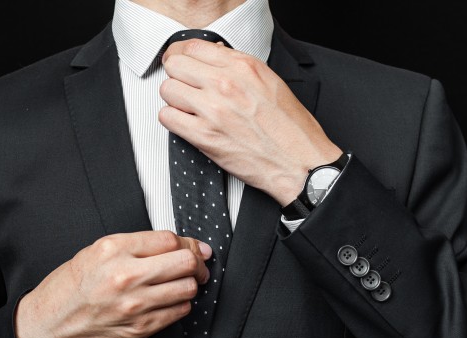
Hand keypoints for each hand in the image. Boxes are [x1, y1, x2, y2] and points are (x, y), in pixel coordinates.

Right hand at [15, 230, 210, 337]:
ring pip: (188, 288)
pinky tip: (169, 301)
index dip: (187, 243)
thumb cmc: (69, 288)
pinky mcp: (140, 328)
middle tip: (197, 265)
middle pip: (185, 262)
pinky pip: (179, 312)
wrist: (48, 326)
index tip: (192, 248)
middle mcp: (126, 275)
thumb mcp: (96, 252)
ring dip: (190, 285)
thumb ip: (136, 246)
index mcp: (113, 249)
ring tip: (181, 283)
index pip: (170, 240)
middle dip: (197, 262)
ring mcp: (135, 304)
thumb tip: (179, 244)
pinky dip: (180, 304)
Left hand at [159, 39, 343, 205]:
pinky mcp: (204, 136)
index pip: (193, 47)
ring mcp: (212, 109)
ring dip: (175, 99)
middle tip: (184, 87)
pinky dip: (173, 120)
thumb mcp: (270, 82)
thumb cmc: (290, 127)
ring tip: (189, 108)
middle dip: (177, 76)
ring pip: (168, 90)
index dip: (183, 56)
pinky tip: (187, 124)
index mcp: (242, 66)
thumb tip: (215, 58)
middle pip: (175, 65)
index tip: (182, 64)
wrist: (299, 162)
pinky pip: (167, 117)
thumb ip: (239, 68)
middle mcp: (225, 83)